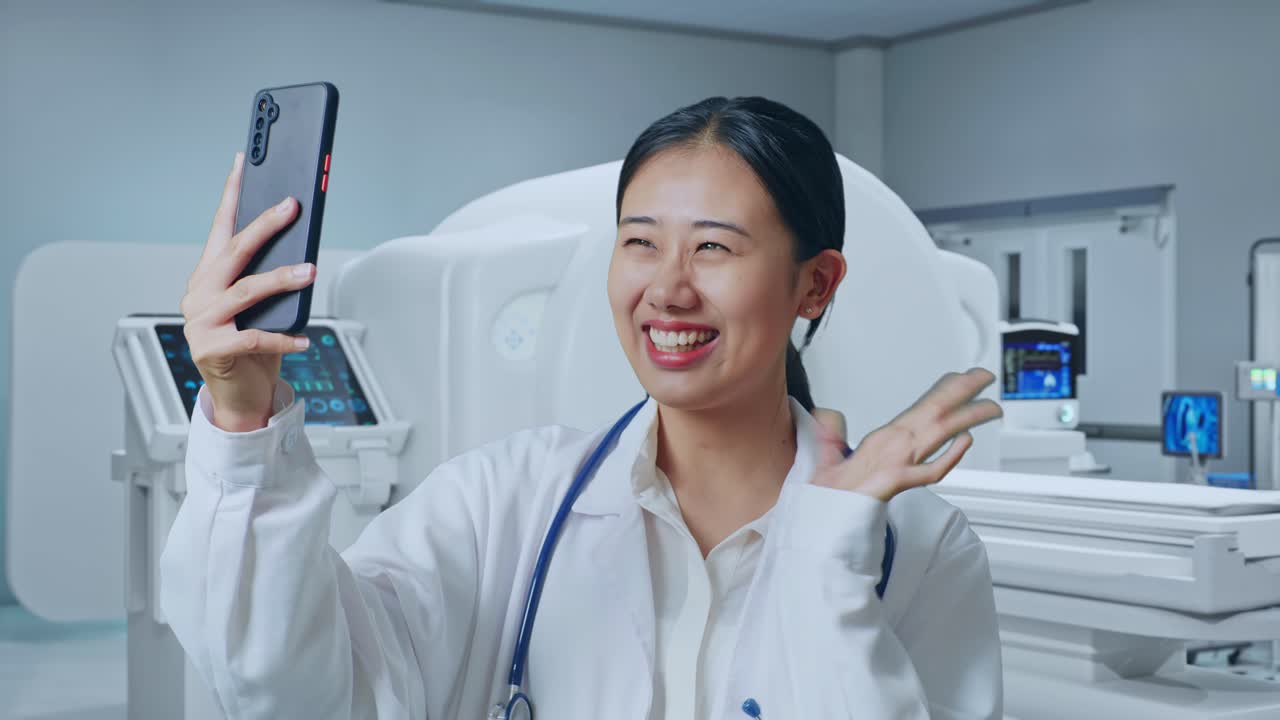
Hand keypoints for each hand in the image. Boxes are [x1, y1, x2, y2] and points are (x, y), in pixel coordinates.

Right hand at [180, 152, 314, 431]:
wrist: (239, 397)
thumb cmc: (252, 347)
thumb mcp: (260, 308)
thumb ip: (267, 279)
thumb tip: (302, 251)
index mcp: (208, 277)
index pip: (221, 227)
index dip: (232, 193)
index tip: (243, 161)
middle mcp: (199, 294)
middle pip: (235, 251)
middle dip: (265, 225)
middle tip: (292, 206)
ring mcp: (201, 322)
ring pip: (246, 291)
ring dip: (281, 278)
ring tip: (309, 271)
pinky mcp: (212, 350)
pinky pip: (255, 338)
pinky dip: (284, 337)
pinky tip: (305, 338)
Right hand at [811, 368, 1001, 501]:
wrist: (819, 516)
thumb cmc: (828, 493)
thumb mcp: (828, 454)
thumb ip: (832, 432)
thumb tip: (829, 415)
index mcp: (882, 438)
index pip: (919, 408)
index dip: (942, 391)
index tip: (959, 379)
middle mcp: (893, 444)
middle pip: (934, 411)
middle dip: (962, 390)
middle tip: (984, 376)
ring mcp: (897, 462)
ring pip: (938, 432)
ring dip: (967, 416)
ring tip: (990, 406)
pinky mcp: (896, 481)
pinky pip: (930, 469)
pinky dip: (950, 455)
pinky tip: (965, 442)